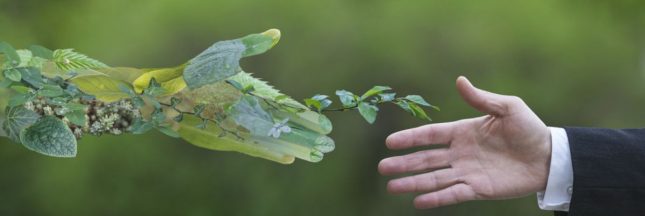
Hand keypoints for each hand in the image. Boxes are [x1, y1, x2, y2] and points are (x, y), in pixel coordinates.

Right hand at [378, 76, 551, 208]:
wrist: (549, 156)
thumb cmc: (529, 129)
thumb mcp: (508, 107)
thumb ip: (481, 99)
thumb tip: (459, 80)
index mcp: (463, 132)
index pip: (431, 135)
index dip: (410, 138)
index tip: (390, 142)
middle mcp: (460, 153)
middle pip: (426, 159)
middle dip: (404, 163)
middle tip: (382, 167)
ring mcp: (467, 172)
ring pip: (434, 178)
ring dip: (413, 183)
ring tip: (392, 187)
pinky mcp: (478, 189)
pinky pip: (453, 194)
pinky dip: (436, 198)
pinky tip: (417, 202)